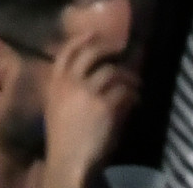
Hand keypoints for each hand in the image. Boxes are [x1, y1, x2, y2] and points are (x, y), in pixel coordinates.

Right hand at [40, 1, 138, 187]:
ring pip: (111, 71)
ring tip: (135, 82)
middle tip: (120, 48)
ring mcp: (87, 92)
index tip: (94, 32)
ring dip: (126, 75)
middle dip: (107, 46)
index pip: (67, 52)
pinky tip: (136, 99)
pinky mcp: (104, 105)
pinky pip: (122, 91)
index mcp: (55, 83)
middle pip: (90, 53)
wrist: (68, 160)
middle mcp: (70, 83)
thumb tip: (88, 74)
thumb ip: (67, 88)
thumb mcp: (56, 107)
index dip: (81, 38)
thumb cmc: (62, 137)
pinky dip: (132, 94)